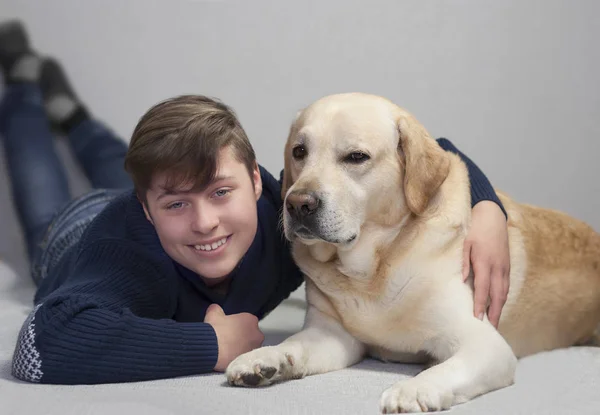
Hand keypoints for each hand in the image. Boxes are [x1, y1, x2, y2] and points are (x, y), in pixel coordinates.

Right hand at [204, 304, 264, 371]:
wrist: (213, 350)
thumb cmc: (215, 329)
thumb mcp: (213, 314)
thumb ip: (216, 309)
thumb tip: (215, 308)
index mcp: (251, 319)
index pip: (246, 320)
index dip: (236, 324)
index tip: (228, 328)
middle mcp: (257, 334)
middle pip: (250, 334)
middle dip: (242, 336)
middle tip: (228, 339)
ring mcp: (255, 348)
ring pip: (249, 346)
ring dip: (241, 347)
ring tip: (228, 350)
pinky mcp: (250, 360)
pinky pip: (245, 357)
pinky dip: (239, 356)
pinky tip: (229, 357)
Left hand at [462, 201, 509, 327]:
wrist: (492, 216)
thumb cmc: (475, 230)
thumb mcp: (465, 244)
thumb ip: (464, 263)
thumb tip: (463, 280)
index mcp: (485, 262)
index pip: (483, 289)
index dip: (480, 305)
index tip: (478, 319)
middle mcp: (497, 267)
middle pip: (497, 296)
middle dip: (494, 313)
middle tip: (490, 330)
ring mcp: (504, 267)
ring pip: (504, 292)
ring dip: (500, 308)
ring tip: (494, 323)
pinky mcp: (507, 265)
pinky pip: (506, 286)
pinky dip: (503, 298)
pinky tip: (498, 306)